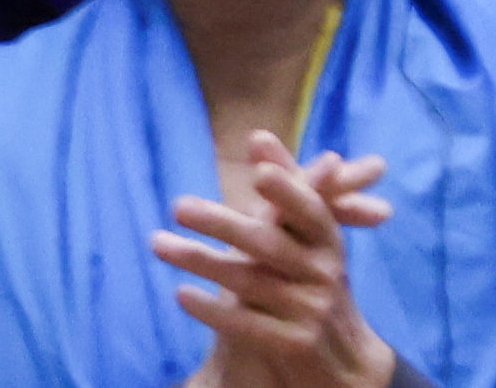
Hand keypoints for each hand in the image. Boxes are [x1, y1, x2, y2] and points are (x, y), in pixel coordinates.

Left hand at [152, 131, 397, 387]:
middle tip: (177, 206)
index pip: (311, 213)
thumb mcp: (301, 237)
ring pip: (250, 283)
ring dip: (200, 261)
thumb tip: (258, 134)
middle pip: (270, 245)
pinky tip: (181, 294)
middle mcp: (325, 276)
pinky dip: (214, 311)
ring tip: (157, 243)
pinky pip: (249, 326)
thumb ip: (283, 188)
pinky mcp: (296, 346)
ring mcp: (312, 312)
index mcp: (327, 243)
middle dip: (224, 224)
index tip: (259, 173)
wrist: (339, 361)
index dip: (289, 192)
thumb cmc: (307, 281)